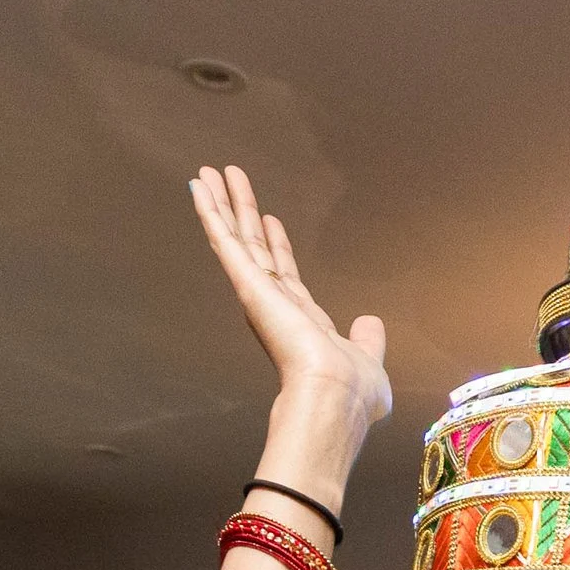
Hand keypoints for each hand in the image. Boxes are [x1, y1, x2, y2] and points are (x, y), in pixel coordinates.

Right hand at [189, 164, 389, 456]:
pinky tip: (199, 188)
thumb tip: (370, 322)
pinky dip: (211, 213)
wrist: (336, 397)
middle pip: (255, 248)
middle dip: (244, 215)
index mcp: (303, 321)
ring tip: (207, 172)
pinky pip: (226, 242)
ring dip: (221, 204)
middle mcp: (276, 305)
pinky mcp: (250, 286)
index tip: (273, 221)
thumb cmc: (352, 393)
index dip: (279, 248)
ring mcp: (260, 294)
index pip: (287, 276)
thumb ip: (368, 340)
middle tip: (229, 184)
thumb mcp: (368, 360)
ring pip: (236, 239)